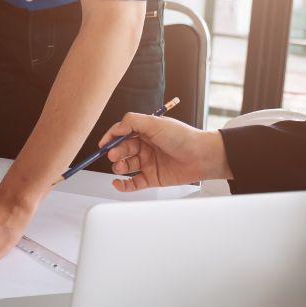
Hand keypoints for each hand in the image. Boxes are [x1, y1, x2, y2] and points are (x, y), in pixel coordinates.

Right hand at [99, 113, 231, 191]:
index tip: (103, 144)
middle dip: (115, 153)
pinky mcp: (152, 178)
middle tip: (113, 155)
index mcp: (146, 131)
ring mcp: (149, 162)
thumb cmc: (183, 137)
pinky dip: (123, 185)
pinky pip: (133, 183)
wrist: (202, 156)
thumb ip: (132, 122)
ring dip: (118, 166)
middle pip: (122, 150)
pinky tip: (118, 183)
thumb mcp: (155, 123)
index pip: (122, 133)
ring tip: (120, 166)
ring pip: (125, 166)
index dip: (111, 138)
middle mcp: (146, 146)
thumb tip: (116, 128)